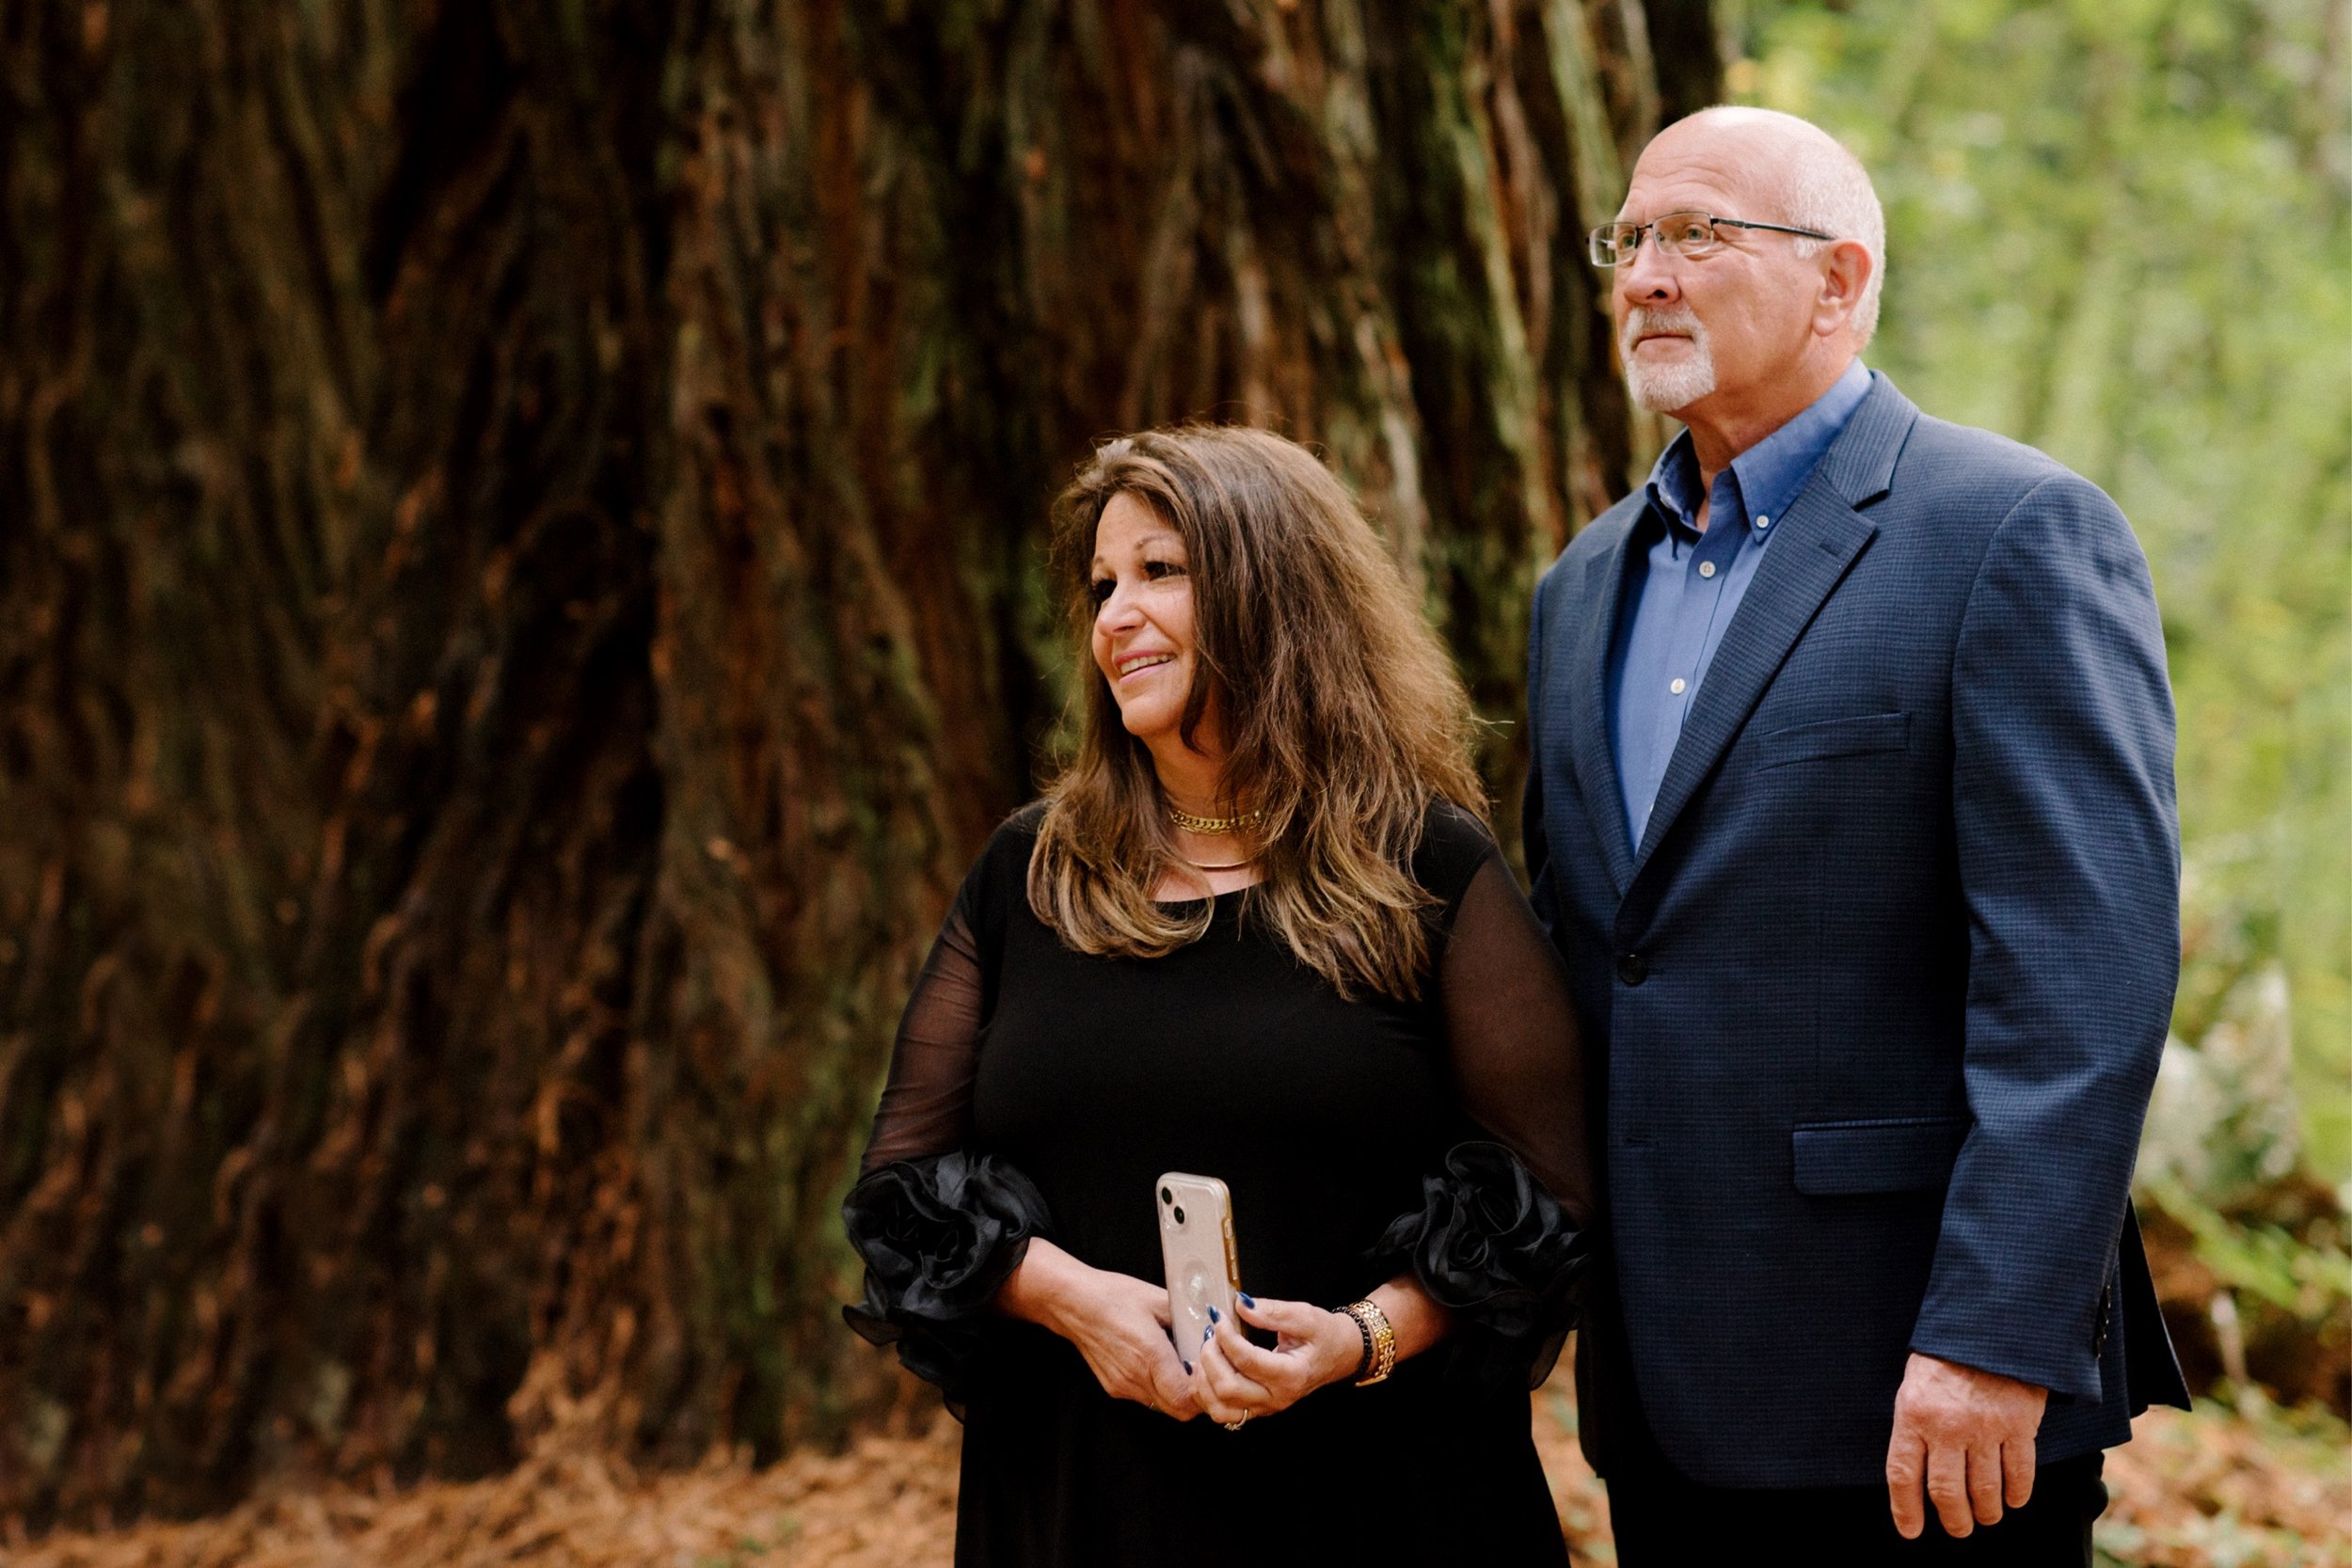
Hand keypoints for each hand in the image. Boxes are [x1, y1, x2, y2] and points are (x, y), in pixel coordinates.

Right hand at [997, 1241, 1199, 1420]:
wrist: (1072, 1302)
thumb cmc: (1113, 1295)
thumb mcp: (1158, 1299)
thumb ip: (1188, 1318)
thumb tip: (1213, 1327)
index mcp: (1150, 1354)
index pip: (1186, 1398)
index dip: (1206, 1393)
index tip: (1213, 1373)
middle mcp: (1135, 1377)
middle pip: (1178, 1410)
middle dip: (1197, 1398)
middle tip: (1205, 1374)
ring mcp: (1123, 1386)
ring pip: (1163, 1406)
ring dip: (1178, 1394)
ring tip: (1183, 1366)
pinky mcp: (1114, 1387)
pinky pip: (1146, 1397)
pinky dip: (1160, 1388)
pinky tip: (1161, 1365)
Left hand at [1192, 1293, 1359, 1426]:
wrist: (1339, 1355)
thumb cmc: (1324, 1335)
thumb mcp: (1306, 1316)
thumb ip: (1273, 1311)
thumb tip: (1240, 1304)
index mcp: (1291, 1375)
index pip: (1246, 1360)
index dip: (1226, 1336)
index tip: (1218, 1315)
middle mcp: (1277, 1398)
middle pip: (1228, 1389)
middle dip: (1210, 1357)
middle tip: (1211, 1332)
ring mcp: (1266, 1408)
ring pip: (1220, 1408)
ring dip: (1204, 1379)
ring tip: (1208, 1350)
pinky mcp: (1256, 1409)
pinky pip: (1221, 1411)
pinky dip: (1205, 1393)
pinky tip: (1205, 1368)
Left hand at [1885, 1352, 2047, 1538]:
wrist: (1988, 1326)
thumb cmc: (1944, 1360)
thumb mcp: (1914, 1388)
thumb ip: (1914, 1429)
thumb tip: (1915, 1478)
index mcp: (1913, 1416)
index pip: (1903, 1475)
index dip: (1906, 1509)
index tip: (1911, 1531)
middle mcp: (1947, 1426)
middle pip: (1947, 1492)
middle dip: (1954, 1520)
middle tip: (1959, 1528)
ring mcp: (1985, 1428)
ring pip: (1986, 1491)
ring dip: (1987, 1512)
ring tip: (1986, 1516)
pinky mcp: (2019, 1425)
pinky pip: (2020, 1474)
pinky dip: (2017, 1495)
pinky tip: (2013, 1500)